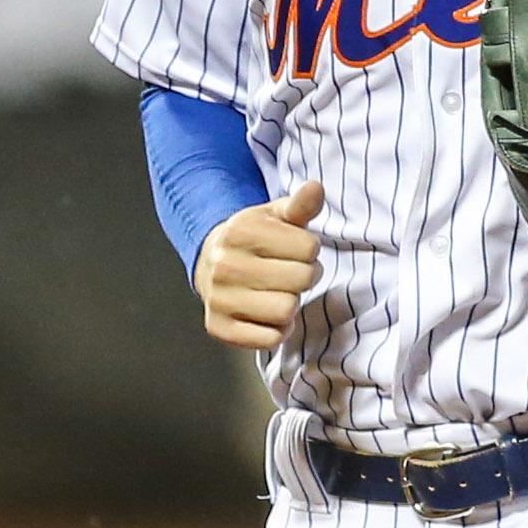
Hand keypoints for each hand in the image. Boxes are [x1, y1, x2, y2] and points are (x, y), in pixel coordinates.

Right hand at [198, 180, 325, 349]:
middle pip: (301, 280)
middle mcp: (224, 264)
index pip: (308, 248)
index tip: (295, 250)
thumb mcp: (276, 216)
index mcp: (240, 230)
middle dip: (305, 277)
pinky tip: (268, 316)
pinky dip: (277, 331)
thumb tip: (316, 188)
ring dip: (292, 304)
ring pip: (286, 311)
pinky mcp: (218, 327)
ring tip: (281, 293)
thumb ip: (300, 205)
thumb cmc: (255, 239)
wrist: (211, 262)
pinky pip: (270, 339)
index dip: (310, 250)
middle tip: (291, 273)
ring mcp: (218, 298)